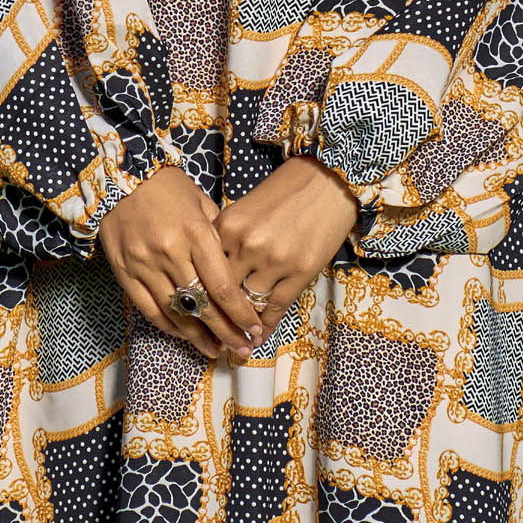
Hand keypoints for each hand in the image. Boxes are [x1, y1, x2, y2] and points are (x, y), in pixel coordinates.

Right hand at [99, 166, 266, 358]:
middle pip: (203, 305)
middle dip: (225, 332)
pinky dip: (169, 326)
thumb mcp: (201, 202)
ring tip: (216, 350)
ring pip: (176, 313)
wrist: (117, 176)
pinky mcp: (124, 273)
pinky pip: (149, 310)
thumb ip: (218, 235)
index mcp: (195, 234)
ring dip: (198, 336)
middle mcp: (170, 252)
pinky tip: (185, 336)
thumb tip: (237, 267)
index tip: (254, 329)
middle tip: (242, 349)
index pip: (222, 286)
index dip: (240, 314)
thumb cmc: (167, 187)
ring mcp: (144, 265)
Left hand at [216, 157, 360, 335]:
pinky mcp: (300, 271)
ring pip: (249, 303)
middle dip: (218, 316)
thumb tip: (212, 277)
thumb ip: (225, 240)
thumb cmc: (283, 194)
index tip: (197, 315)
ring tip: (238, 341)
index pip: (205, 271)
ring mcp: (274, 260)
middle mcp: (247, 245)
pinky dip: (266, 325)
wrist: (326, 181)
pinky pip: (276, 307)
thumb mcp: (244, 210)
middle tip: (213, 336)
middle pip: (223, 292)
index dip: (200, 296)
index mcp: (227, 227)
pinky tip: (260, 336)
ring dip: (243, 324)